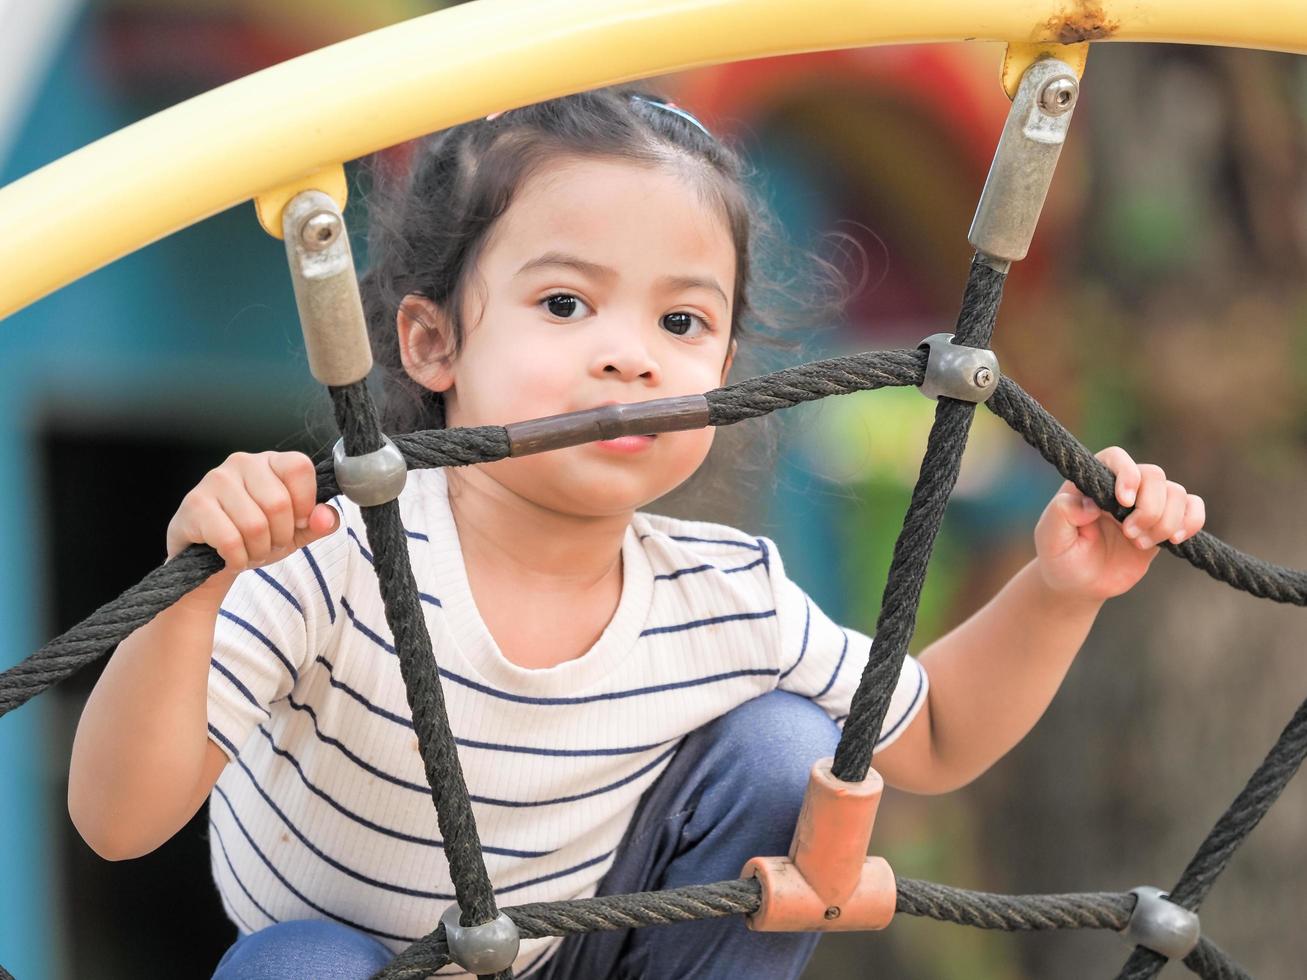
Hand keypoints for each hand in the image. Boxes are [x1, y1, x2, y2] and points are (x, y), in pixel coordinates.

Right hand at [166, 451, 339, 579]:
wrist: (208, 557)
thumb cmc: (254, 536)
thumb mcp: (295, 531)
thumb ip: (319, 523)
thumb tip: (326, 517)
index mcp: (270, 461)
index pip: (300, 467)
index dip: (305, 503)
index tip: (298, 523)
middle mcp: (242, 462)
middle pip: (279, 503)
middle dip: (281, 536)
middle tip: (270, 545)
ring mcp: (215, 480)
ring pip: (254, 525)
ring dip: (258, 551)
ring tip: (251, 552)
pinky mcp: (194, 504)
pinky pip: (229, 539)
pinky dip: (237, 559)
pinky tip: (233, 558)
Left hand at [1033, 446, 1205, 601]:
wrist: (1079, 583)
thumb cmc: (1060, 556)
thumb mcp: (1049, 537)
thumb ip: (1061, 514)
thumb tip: (1090, 504)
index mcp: (1091, 482)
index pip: (1116, 458)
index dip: (1127, 475)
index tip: (1123, 502)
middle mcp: (1121, 487)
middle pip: (1154, 475)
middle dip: (1149, 508)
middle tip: (1129, 534)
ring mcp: (1145, 503)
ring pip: (1176, 492)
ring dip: (1165, 522)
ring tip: (1140, 544)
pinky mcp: (1164, 522)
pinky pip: (1193, 507)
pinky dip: (1192, 520)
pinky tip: (1175, 540)